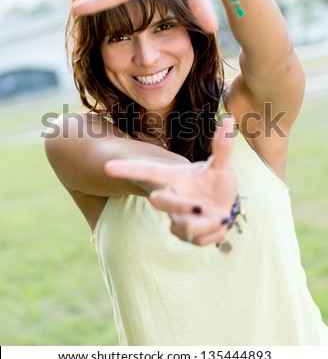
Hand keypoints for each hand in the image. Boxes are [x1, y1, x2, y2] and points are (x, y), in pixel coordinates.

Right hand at [105, 116, 237, 244]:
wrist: (223, 205)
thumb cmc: (217, 181)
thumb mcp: (220, 165)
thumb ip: (222, 145)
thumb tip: (228, 119)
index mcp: (173, 177)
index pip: (147, 171)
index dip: (128, 169)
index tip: (108, 167)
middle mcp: (171, 196)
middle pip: (159, 201)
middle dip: (178, 205)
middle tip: (200, 206)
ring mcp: (176, 217)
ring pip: (182, 226)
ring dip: (205, 223)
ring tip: (219, 216)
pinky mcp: (184, 233)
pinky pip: (195, 239)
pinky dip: (212, 233)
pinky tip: (218, 223)